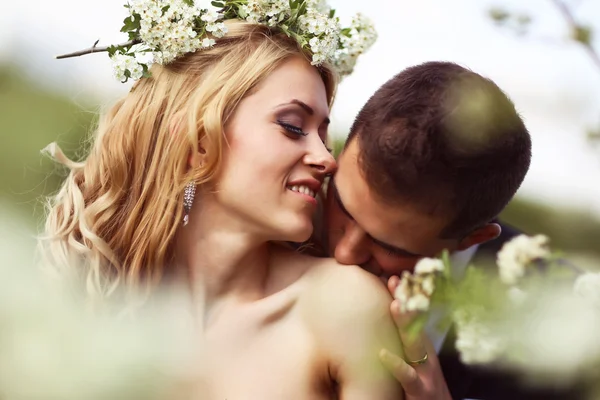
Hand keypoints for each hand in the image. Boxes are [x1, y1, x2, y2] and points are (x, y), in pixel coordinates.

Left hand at [379, 276, 451, 399]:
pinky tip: (382, 354)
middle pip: (416, 323)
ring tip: (394, 305)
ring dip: (406, 324)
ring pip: (414, 344)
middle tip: (395, 280)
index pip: (414, 316)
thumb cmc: (425, 387)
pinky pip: (407, 376)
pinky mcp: (421, 389)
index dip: (405, 297)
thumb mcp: (416, 362)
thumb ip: (404, 342)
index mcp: (422, 347)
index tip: (393, 277)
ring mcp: (425, 371)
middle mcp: (426, 355)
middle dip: (406, 301)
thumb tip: (389, 318)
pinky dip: (395, 364)